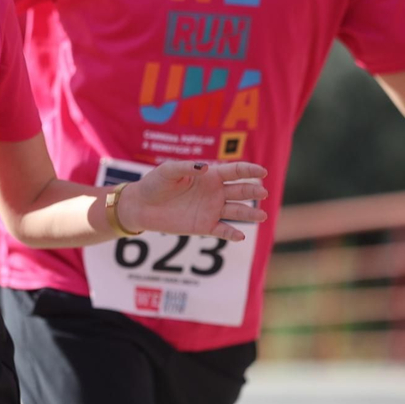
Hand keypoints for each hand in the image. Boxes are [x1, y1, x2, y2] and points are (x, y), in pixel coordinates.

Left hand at [117, 161, 269, 241]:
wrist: (141, 206)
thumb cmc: (155, 184)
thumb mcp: (168, 171)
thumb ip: (187, 167)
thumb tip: (207, 168)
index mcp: (209, 176)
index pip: (235, 171)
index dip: (250, 171)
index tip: (262, 172)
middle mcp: (215, 192)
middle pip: (240, 191)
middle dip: (252, 191)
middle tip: (262, 192)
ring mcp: (211, 210)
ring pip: (236, 211)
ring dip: (250, 213)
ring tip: (262, 215)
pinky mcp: (204, 226)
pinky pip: (223, 230)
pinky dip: (232, 234)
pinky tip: (240, 236)